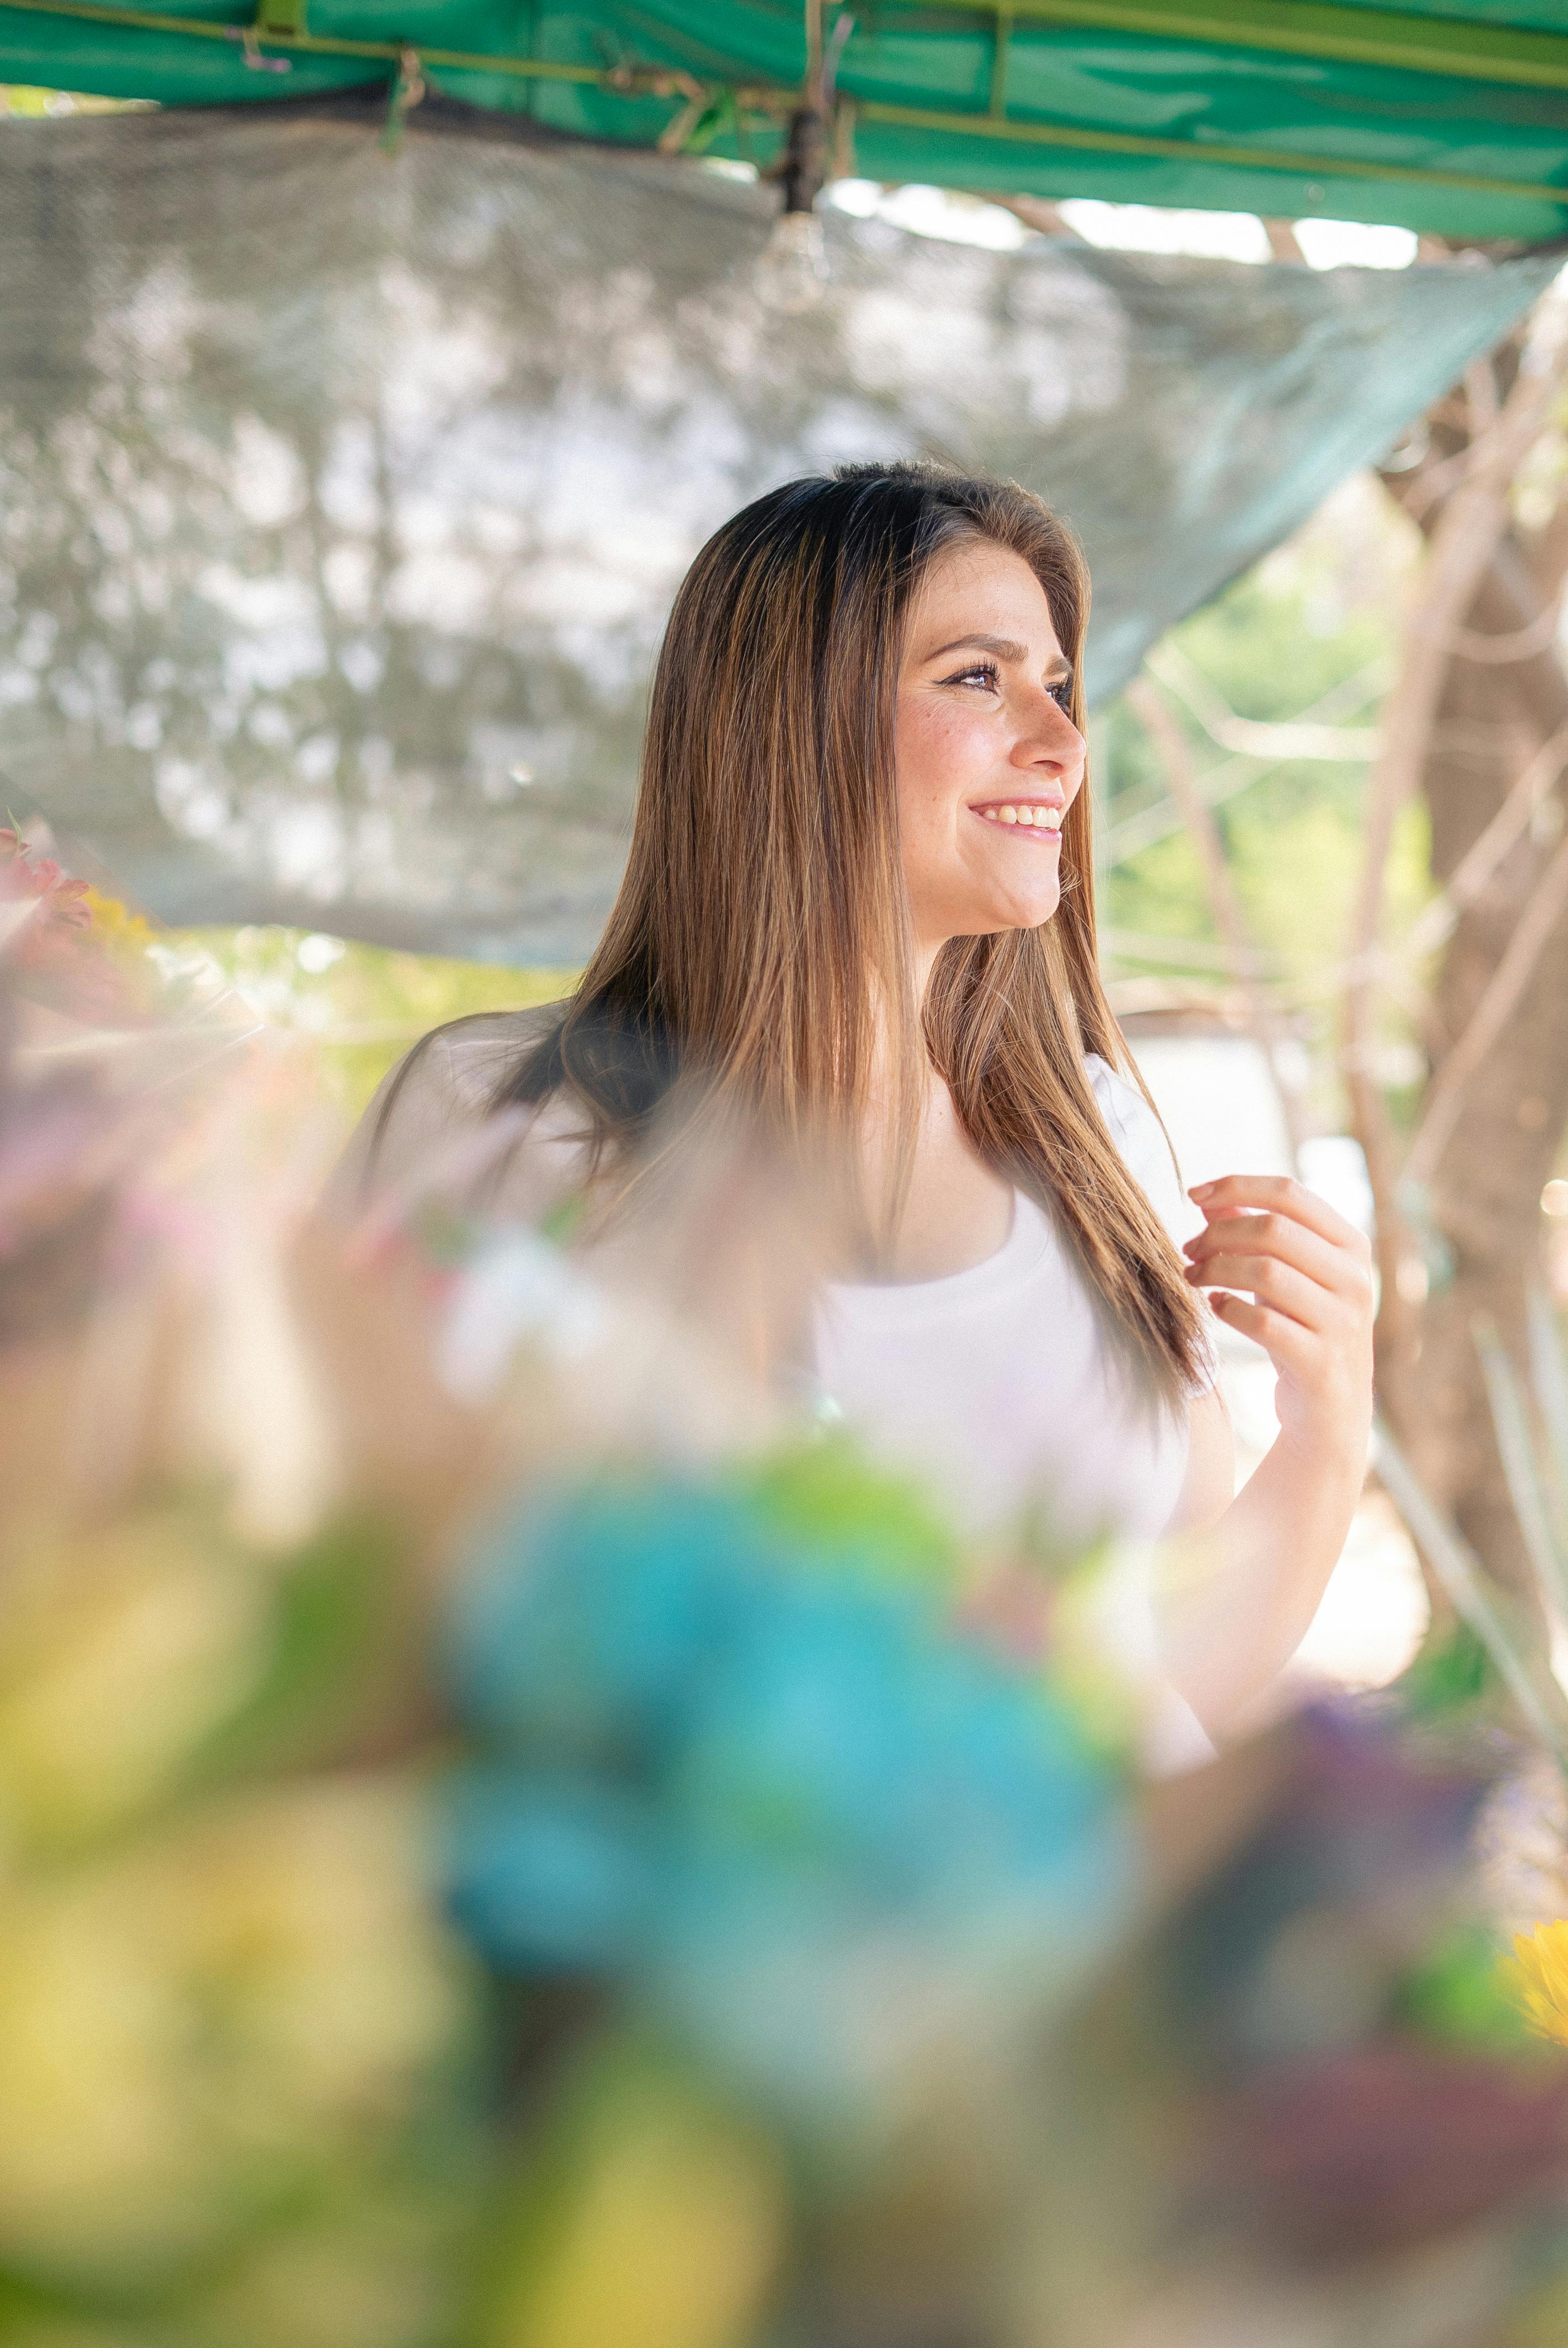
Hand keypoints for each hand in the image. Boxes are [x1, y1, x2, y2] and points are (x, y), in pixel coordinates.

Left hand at [1182, 1175, 1374, 1457]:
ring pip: (1266, 1272)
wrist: (1330, 1413)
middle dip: (1219, 1233)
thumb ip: (1255, 1234)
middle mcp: (1355, 1279)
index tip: (1194, 1194)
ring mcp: (1343, 1322)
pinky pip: (1263, 1323)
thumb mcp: (1286, 1276)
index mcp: (1351, 1246)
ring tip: (1193, 1276)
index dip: (1237, 1186)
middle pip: (1274, 1229)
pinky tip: (1214, 1307)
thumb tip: (1209, 1199)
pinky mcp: (1321, 1362)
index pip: (1291, 1193)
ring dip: (1216, 1269)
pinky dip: (1228, 1309)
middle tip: (1189, 1249)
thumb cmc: (1303, 1330)